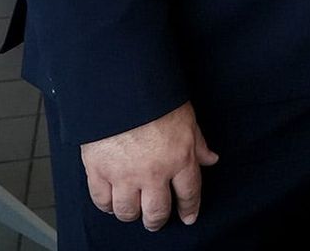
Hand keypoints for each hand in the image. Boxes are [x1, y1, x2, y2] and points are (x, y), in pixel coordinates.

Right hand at [80, 101, 218, 230]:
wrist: (120, 88)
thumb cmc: (156, 99)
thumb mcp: (187, 119)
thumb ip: (198, 144)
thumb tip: (210, 159)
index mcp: (180, 159)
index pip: (189, 194)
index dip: (189, 209)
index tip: (188, 217)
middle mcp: (154, 173)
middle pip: (157, 211)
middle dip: (157, 221)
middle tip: (155, 221)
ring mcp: (124, 175)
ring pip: (128, 212)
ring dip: (132, 215)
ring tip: (133, 212)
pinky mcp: (98, 171)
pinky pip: (102, 201)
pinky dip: (107, 206)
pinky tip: (111, 203)